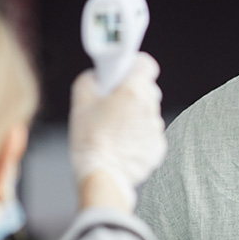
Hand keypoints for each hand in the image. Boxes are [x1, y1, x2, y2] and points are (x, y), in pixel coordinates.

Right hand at [70, 52, 166, 208]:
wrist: (102, 174)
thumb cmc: (89, 139)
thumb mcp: (80, 103)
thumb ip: (90, 80)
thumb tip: (97, 76)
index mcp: (133, 91)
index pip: (147, 65)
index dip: (135, 65)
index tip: (126, 70)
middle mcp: (150, 107)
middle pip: (147, 89)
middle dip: (132, 92)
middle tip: (113, 103)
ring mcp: (156, 128)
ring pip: (148, 113)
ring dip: (135, 116)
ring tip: (114, 129)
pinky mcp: (159, 146)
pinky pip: (150, 134)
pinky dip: (139, 136)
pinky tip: (121, 144)